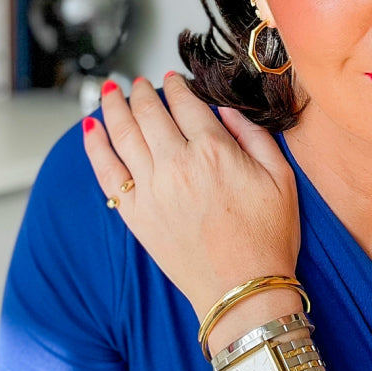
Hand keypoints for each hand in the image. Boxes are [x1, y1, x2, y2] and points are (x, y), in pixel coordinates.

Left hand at [82, 73, 300, 320]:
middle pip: (149, 113)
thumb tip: (225, 111)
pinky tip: (90, 129)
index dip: (177, 87)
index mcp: (214, 151)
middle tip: (138, 82)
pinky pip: (106, 171)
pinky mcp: (136, 214)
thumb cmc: (267, 238)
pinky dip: (95, 146)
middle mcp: (177, 164)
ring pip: (123, 134)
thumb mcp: (281, 177)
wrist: (243, 290)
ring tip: (110, 92)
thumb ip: (254, 135)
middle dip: (142, 91)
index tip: (172, 79)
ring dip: (114, 107)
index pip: (186, 104)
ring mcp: (151, 189)